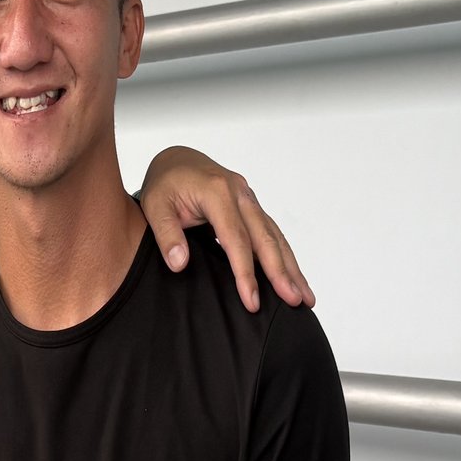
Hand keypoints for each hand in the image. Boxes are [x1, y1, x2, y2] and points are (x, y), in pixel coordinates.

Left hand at [136, 146, 314, 311]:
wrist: (177, 159)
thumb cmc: (166, 183)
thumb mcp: (154, 206)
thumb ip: (167, 235)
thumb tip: (180, 263)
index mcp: (217, 192)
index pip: (236, 239)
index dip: (245, 273)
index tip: (252, 300)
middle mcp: (240, 193)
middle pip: (265, 238)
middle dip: (281, 273)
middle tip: (294, 301)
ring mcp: (249, 199)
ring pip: (275, 236)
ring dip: (291, 267)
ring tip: (305, 296)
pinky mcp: (251, 206)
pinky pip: (271, 233)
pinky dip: (284, 255)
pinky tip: (294, 275)